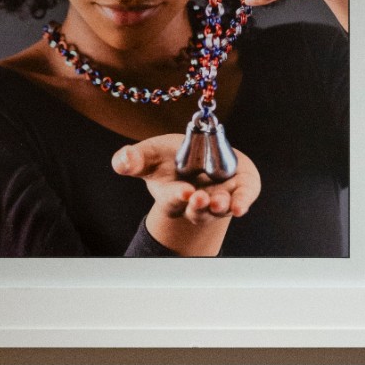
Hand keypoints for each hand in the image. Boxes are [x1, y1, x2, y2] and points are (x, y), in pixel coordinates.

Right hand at [112, 134, 260, 256]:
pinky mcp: (240, 190)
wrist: (202, 152)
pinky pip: (243, 198)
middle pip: (197, 211)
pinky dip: (242, 202)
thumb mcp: (150, 155)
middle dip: (198, 206)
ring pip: (219, 209)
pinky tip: (241, 206)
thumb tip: (121, 160)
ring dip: (219, 206)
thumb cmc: (171, 157)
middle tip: (198, 198)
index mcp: (172, 196)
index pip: (172, 201)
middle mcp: (197, 202)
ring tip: (219, 201)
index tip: (183, 192)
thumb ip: (133, 159)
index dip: (176, 197)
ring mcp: (219, 198)